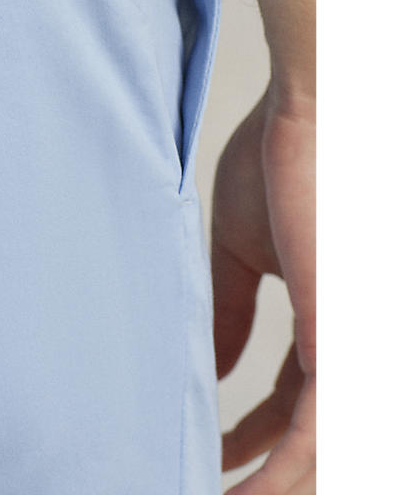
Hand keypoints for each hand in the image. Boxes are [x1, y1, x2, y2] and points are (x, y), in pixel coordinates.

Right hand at [211, 82, 315, 493]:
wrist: (314, 111)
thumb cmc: (281, 162)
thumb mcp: (242, 249)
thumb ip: (229, 309)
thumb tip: (212, 365)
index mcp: (329, 324)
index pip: (292, 403)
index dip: (254, 436)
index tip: (213, 450)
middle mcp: (353, 349)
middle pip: (311, 437)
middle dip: (269, 475)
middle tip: (216, 487)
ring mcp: (356, 353)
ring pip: (322, 452)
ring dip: (274, 486)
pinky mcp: (346, 348)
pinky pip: (316, 439)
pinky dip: (280, 474)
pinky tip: (239, 490)